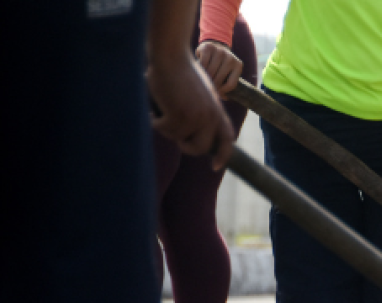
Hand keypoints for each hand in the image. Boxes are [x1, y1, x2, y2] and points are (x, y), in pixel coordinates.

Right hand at [147, 54, 233, 168]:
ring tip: (162, 106)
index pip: (227, 140)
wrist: (171, 55)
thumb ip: (204, 112)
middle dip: (185, 146)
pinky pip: (163, 128)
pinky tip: (154, 104)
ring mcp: (196, 117)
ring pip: (177, 137)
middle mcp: (210, 117)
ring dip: (165, 125)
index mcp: (218, 111)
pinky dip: (154, 119)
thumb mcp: (202, 94)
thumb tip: (194, 134)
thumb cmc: (182, 70)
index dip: (223, 155)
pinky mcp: (179, 115)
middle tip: (173, 132)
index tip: (216, 167)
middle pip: (200, 148)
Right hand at [196, 40, 243, 96]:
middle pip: (219, 79)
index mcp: (238, 65)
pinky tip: (200, 70)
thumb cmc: (221, 65)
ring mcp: (220, 51)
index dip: (223, 92)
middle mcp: (230, 58)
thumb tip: (224, 98)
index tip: (217, 94)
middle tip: (207, 88)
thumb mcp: (228, 73)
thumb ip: (227, 84)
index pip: (231, 85)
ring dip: (205, 78)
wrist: (214, 45)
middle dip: (212, 86)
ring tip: (203, 80)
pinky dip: (200, 69)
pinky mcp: (208, 47)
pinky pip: (202, 64)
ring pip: (210, 72)